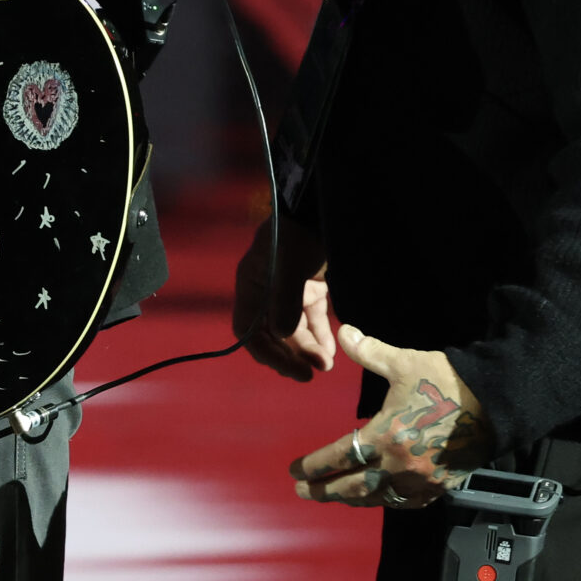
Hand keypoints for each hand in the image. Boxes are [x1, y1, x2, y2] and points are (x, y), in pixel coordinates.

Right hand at [231, 214, 334, 380]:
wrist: (324, 207)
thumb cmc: (301, 232)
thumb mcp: (291, 263)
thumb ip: (285, 299)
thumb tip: (280, 335)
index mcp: (252, 285)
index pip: (250, 330)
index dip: (267, 353)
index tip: (290, 368)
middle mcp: (266, 290)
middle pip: (273, 335)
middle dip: (291, 356)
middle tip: (311, 373)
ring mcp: (288, 289)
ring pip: (293, 330)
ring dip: (307, 349)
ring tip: (325, 365)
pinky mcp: (310, 287)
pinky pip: (311, 319)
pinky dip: (320, 335)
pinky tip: (330, 351)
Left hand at [287, 328, 492, 510]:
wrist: (495, 402)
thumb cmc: (446, 381)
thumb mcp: (404, 363)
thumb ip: (369, 352)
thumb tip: (344, 331)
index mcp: (385, 435)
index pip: (339, 457)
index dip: (314, 466)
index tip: (295, 470)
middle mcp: (398, 465)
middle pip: (353, 486)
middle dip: (325, 490)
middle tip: (303, 491)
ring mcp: (420, 480)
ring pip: (378, 498)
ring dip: (352, 498)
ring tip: (334, 495)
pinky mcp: (439, 486)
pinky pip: (406, 502)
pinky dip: (386, 501)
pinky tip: (377, 497)